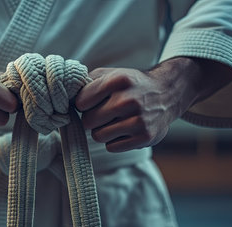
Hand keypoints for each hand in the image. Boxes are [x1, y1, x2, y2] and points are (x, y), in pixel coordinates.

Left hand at [75, 57, 231, 151]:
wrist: (167, 93)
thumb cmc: (130, 84)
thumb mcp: (111, 74)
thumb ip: (87, 83)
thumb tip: (64, 98)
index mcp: (118, 81)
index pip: (81, 102)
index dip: (83, 104)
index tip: (90, 102)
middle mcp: (128, 100)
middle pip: (88, 122)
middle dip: (91, 119)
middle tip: (103, 113)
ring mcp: (138, 121)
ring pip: (98, 136)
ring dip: (102, 131)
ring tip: (114, 120)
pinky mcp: (145, 137)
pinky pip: (112, 147)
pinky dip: (114, 140)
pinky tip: (124, 129)